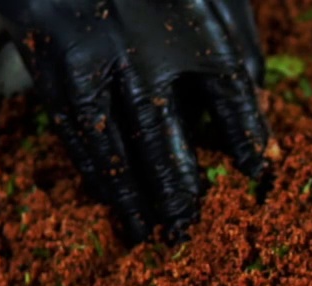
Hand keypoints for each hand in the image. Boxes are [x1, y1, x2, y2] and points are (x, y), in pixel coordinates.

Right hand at [0, 0, 270, 243]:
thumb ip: (235, 35)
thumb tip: (259, 88)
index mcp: (190, 26)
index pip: (230, 92)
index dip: (246, 135)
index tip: (260, 173)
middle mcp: (143, 50)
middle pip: (165, 139)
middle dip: (179, 191)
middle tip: (188, 232)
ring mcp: (93, 60)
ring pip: (116, 145)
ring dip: (133, 195)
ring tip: (149, 231)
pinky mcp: (52, 62)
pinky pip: (75, 130)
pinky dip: (93, 169)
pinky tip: (106, 194)